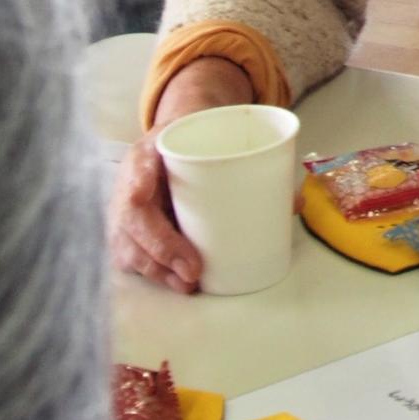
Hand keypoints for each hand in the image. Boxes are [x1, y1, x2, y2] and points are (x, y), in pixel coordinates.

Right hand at [110, 56, 250, 291]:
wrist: (175, 136)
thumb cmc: (199, 141)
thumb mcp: (218, 140)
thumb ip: (254, 166)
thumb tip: (296, 202)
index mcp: (150, 153)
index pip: (138, 174)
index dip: (143, 188)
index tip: (155, 209)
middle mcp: (131, 180)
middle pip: (132, 219)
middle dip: (160, 248)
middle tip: (193, 270)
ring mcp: (123, 207)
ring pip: (128, 244)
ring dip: (157, 268)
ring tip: (188, 283)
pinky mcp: (127, 230)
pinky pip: (129, 255)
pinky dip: (152, 272)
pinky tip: (175, 283)